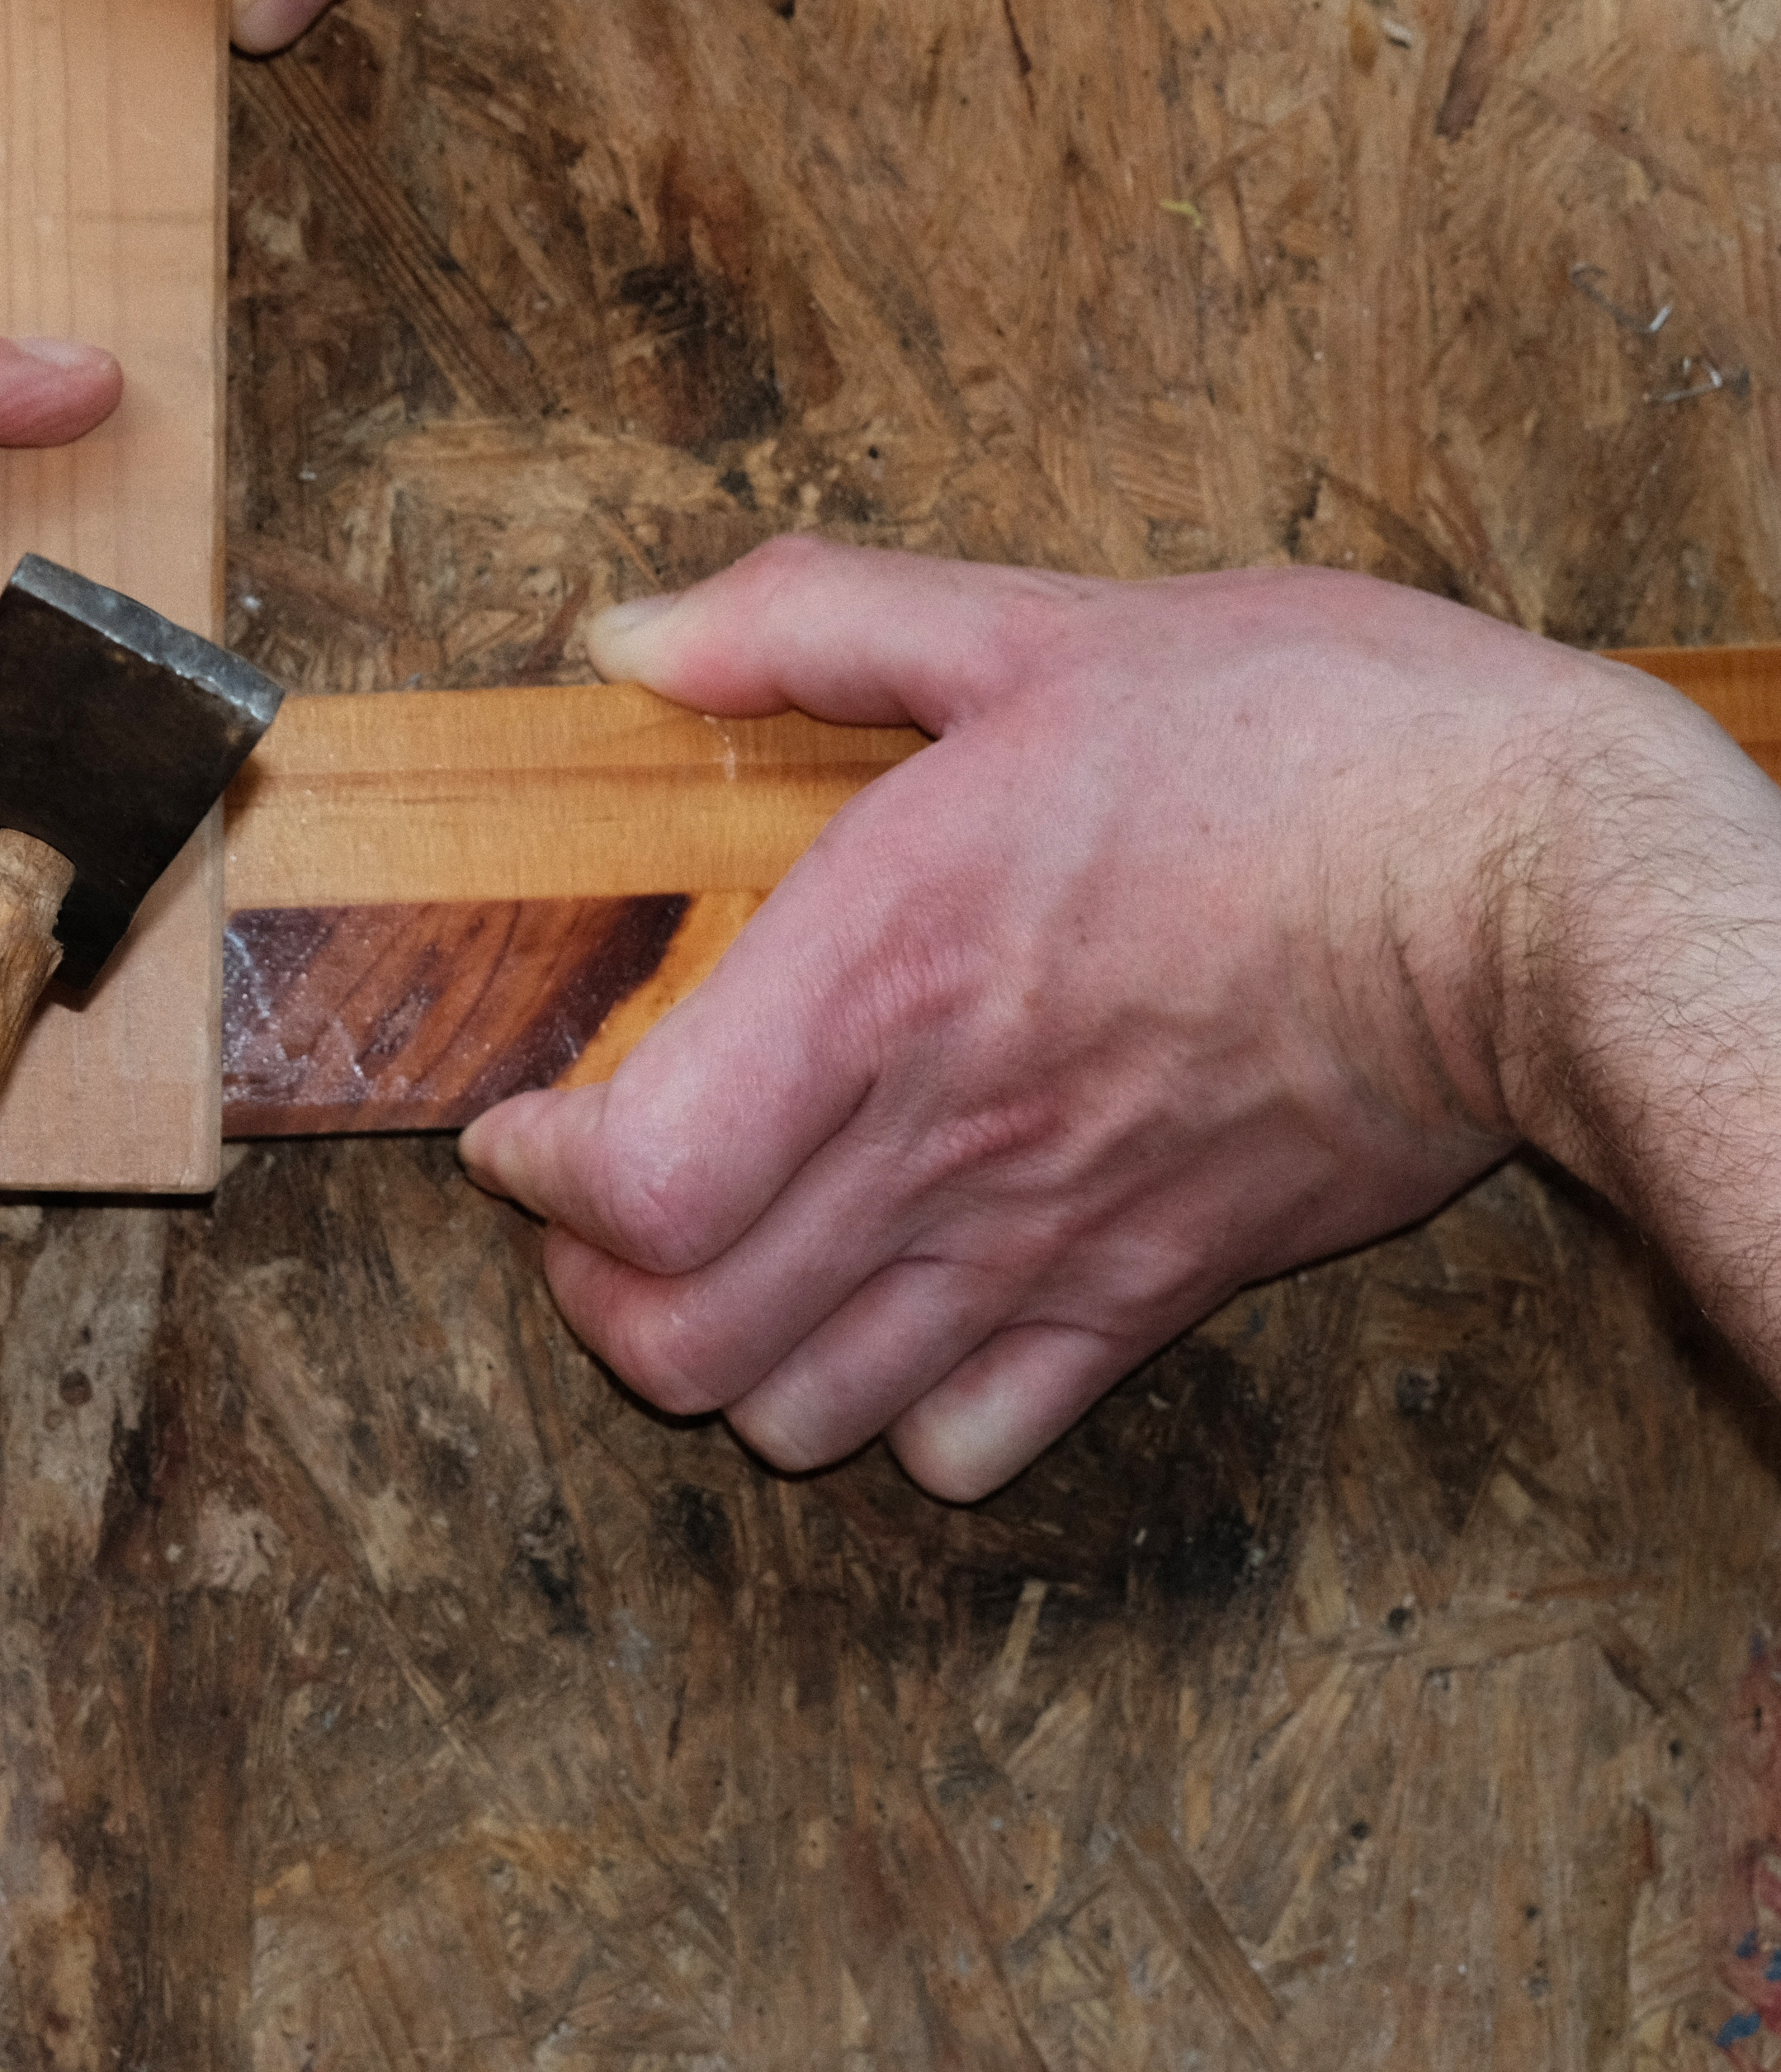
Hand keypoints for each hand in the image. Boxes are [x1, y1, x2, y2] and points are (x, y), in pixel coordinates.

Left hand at [457, 538, 1732, 1499]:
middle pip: (677, 1341)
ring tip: (739, 1259)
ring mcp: (1046, 1239)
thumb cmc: (1307, 742)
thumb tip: (631, 635)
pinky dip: (899, 1414)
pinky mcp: (1151, 1297)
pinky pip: (970, 1447)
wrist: (1544, 886)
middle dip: (594, 1291)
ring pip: (801, 1417)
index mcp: (883, 971)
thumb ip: (809, 624)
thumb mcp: (1038, 627)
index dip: (541, 1177)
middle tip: (604, 1205)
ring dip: (732, 1357)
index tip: (527, 1122)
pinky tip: (901, 1314)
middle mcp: (942, 1138)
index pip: (637, 1183)